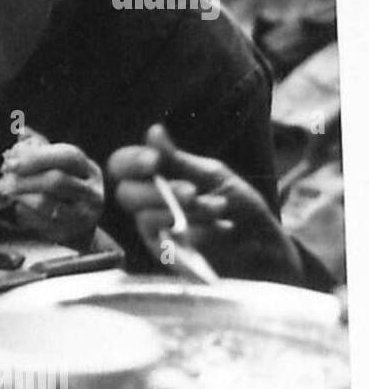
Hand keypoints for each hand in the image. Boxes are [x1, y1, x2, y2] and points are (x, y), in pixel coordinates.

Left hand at [0, 127, 104, 245]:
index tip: (11, 160)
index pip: (68, 156)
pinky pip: (39, 223)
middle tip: (3, 181)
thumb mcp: (61, 168)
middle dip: (24, 179)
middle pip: (57, 181)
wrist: (80, 228)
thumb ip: (41, 148)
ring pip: (46, 204)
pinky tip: (18, 208)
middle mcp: (92, 194)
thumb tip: (21, 130)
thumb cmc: (66, 191)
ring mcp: (83, 217)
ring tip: (7, 192)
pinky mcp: (69, 235)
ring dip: (20, 196)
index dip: (38, 156)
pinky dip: (23, 214)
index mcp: (89, 171)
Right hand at [107, 124, 302, 283]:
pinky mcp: (167, 257)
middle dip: (155, 190)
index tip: (153, 160)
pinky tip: (217, 229)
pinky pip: (164, 241)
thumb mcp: (214, 177)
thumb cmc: (241, 210)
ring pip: (143, 217)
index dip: (130, 161)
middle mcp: (150, 205)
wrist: (266, 250)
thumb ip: (178, 160)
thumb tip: (153, 131)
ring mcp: (157, 233)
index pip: (122, 166)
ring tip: (217, 210)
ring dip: (182, 210)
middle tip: (191, 192)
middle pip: (125, 193)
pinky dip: (193, 230)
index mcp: (158, 179)